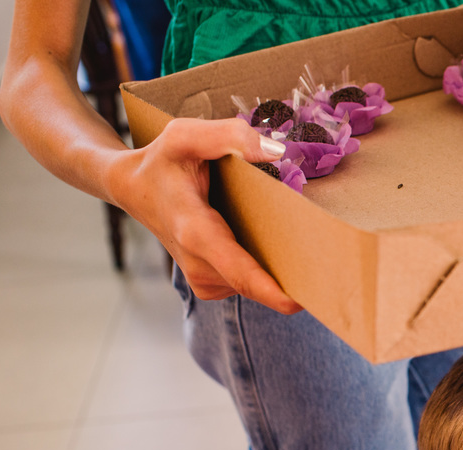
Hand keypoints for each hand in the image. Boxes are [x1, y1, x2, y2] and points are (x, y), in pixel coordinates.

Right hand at [108, 117, 302, 313]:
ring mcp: (204, 281)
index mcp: (194, 232)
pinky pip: (250, 285)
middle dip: (293, 279)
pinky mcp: (212, 286)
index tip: (307, 302)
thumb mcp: (185, 135)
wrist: (132, 189)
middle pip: (257, 285)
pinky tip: (267, 245)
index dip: (274, 292)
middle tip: (331, 269)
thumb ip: (229, 136)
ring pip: (256, 286)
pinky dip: (265, 271)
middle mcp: (199, 266)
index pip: (239, 273)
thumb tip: (277, 150)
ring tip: (293, 244)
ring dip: (279, 271)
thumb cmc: (162, 160)